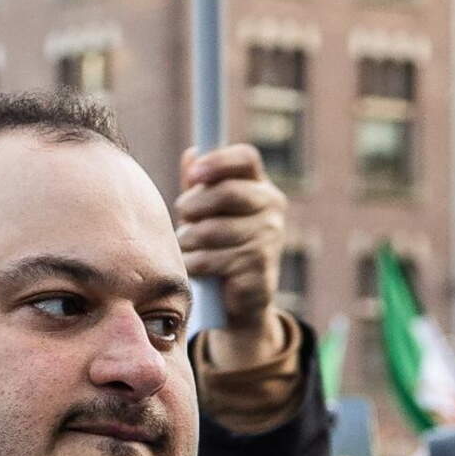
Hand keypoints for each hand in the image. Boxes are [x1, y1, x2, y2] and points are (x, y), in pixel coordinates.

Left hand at [176, 143, 290, 373]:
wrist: (238, 301)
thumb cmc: (218, 248)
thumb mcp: (207, 213)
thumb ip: (199, 185)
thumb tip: (192, 154)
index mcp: (259, 187)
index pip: (246, 158)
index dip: (218, 161)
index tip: (193, 175)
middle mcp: (271, 208)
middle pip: (227, 192)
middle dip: (193, 207)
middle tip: (183, 219)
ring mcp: (269, 237)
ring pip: (211, 230)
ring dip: (188, 241)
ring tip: (189, 248)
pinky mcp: (258, 267)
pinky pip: (210, 260)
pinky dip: (193, 265)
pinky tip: (196, 268)